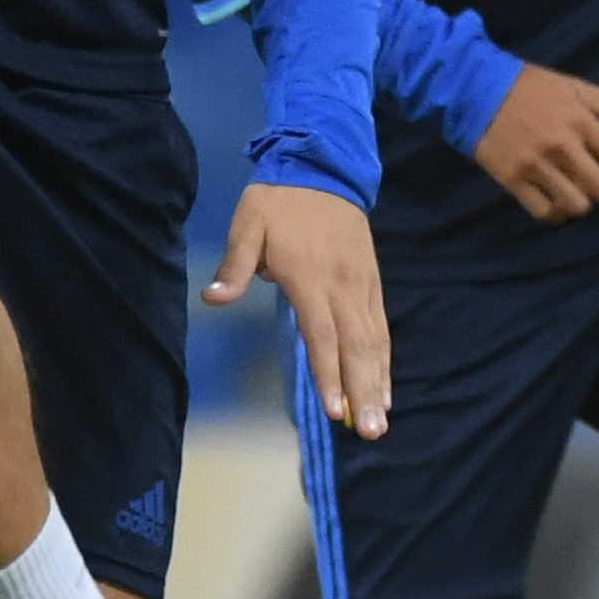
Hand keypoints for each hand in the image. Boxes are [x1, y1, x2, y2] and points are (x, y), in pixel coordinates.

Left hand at [210, 181, 388, 437]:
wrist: (324, 167)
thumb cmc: (279, 200)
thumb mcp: (247, 224)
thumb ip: (234, 265)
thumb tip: (213, 299)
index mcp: (310, 276)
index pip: (322, 334)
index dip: (329, 373)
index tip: (335, 410)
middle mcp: (342, 286)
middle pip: (356, 346)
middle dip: (363, 391)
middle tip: (369, 431)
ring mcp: (362, 285)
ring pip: (374, 340)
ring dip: (378, 382)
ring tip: (381, 420)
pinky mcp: (371, 281)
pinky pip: (380, 327)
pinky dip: (384, 359)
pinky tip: (384, 385)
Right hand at [469, 61, 598, 224]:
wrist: (472, 89)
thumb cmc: (527, 87)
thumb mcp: (572, 87)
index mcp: (580, 120)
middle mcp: (562, 145)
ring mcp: (536, 165)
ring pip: (576, 205)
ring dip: (581, 203)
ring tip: (575, 193)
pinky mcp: (512, 180)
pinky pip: (544, 212)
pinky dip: (555, 214)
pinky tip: (554, 202)